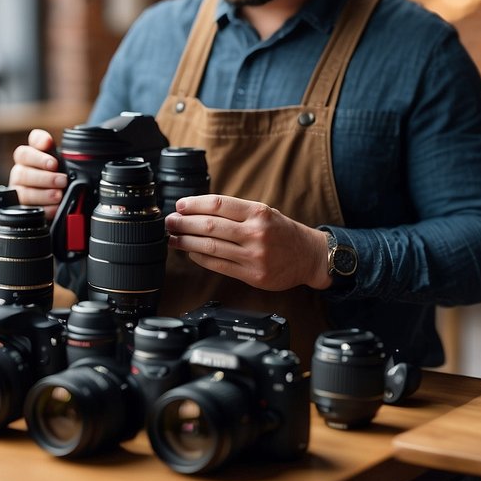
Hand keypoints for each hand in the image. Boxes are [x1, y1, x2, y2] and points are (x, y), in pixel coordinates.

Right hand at [8, 129, 66, 220]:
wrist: (55, 198)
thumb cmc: (57, 176)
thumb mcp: (61, 162)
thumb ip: (60, 153)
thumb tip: (67, 148)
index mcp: (27, 157)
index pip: (27, 147)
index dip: (35, 143)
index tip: (48, 143)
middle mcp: (19, 172)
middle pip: (23, 172)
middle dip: (45, 176)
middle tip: (62, 179)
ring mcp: (18, 192)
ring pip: (24, 193)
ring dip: (43, 194)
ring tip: (58, 195)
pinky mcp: (21, 209)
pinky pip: (29, 211)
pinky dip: (44, 209)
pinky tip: (55, 207)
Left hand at [165, 195, 331, 291]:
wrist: (309, 256)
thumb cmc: (284, 232)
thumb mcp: (265, 212)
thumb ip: (236, 212)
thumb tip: (199, 211)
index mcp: (259, 212)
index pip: (219, 205)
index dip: (195, 205)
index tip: (180, 206)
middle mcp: (256, 233)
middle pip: (210, 226)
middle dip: (185, 223)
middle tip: (170, 222)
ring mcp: (254, 256)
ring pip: (211, 247)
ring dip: (187, 242)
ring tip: (174, 238)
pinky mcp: (253, 275)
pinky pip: (219, 266)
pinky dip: (200, 258)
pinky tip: (191, 253)